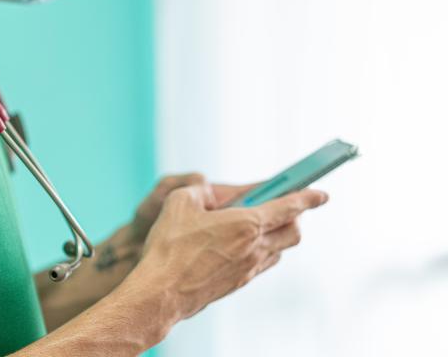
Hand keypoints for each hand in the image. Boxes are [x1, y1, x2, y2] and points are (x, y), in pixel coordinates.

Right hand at [133, 186, 328, 321]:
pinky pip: (262, 264)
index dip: (308, 197)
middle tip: (282, 206)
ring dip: (277, 235)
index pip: (289, 207)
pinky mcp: (238, 283)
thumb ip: (198, 191)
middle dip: (295, 217)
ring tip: (255, 225)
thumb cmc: (169, 247)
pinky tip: (239, 246)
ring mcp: (248, 269)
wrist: (161, 292)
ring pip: (279, 250)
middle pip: (294, 232)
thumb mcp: (179, 202)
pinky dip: (261, 250)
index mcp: (246, 224)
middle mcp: (254, 248)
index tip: (322, 193)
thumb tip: (206, 191)